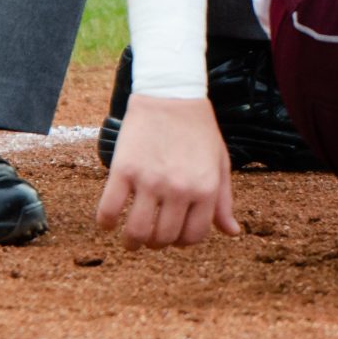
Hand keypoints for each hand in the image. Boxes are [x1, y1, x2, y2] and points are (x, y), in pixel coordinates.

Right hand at [95, 95, 239, 248]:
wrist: (172, 94)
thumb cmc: (199, 130)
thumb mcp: (220, 163)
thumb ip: (224, 201)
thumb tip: (232, 232)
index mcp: (206, 189)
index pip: (192, 237)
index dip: (181, 241)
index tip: (173, 234)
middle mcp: (180, 188)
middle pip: (163, 238)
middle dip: (156, 243)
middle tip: (150, 235)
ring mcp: (150, 180)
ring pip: (137, 232)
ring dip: (132, 242)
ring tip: (130, 238)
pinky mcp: (124, 169)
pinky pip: (108, 211)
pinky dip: (105, 223)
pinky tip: (108, 222)